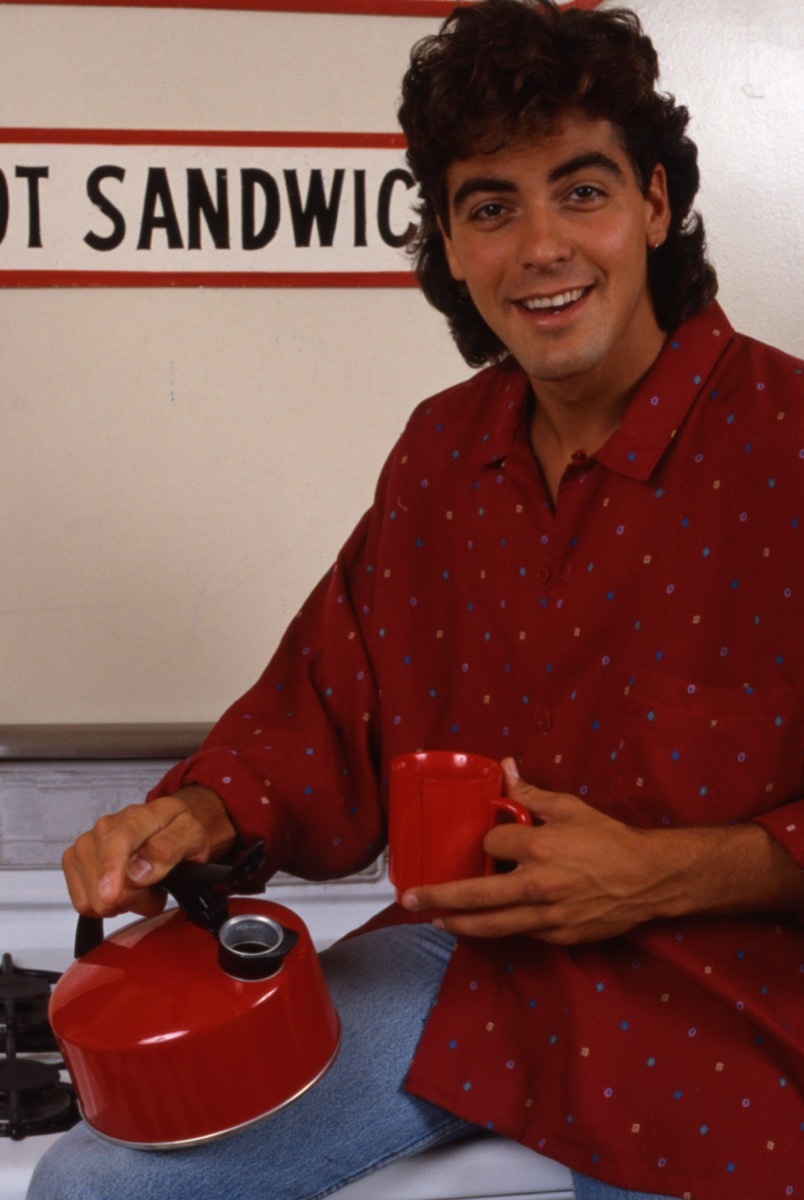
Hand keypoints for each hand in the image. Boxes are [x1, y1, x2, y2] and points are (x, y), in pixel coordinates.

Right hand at [62, 786, 236, 919]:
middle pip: (104, 884)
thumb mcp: (192, 836)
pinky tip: (123, 889)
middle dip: (133, 898)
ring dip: (122, 903)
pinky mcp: (74, 862)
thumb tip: (138, 873)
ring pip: (93, 899)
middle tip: (154, 886)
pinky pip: (84, 903)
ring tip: (140, 885)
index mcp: (137, 816)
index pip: (117, 842)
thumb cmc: (179, 831)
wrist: (168, 825)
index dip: (111, 870)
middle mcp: (105, 827)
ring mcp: (86, 844)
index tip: (111, 896)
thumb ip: (168, 850)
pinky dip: (106, 905)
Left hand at [400, 759, 673, 944]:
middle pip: (474, 895)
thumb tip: (506, 767)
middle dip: (438, 897)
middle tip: (410, 899)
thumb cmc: (610, 839)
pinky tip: (483, 927)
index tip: (492, 839)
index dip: (486, 840)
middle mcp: (537, 885)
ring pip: (492, 925)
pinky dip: (499, 929)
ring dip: (459, 923)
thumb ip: (531, 794)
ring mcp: (547, 916)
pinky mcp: (558, 935)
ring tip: (435, 920)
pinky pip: (520, 933)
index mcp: (538, 847)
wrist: (650, 878)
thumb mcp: (570, 808)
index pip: (490, 844)